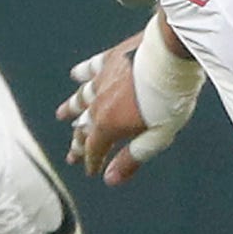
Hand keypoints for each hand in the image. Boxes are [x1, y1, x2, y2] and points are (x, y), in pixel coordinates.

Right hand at [58, 22, 201, 182]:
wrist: (170, 54)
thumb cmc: (169, 99)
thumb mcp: (157, 137)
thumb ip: (132, 157)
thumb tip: (109, 179)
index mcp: (108, 124)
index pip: (94, 148)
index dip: (92, 161)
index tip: (91, 171)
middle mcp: (98, 103)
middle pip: (84, 126)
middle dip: (78, 143)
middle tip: (72, 155)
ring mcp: (102, 79)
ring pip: (82, 97)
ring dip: (72, 108)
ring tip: (62, 114)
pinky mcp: (110, 58)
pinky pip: (91, 68)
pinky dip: (83, 72)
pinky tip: (76, 74)